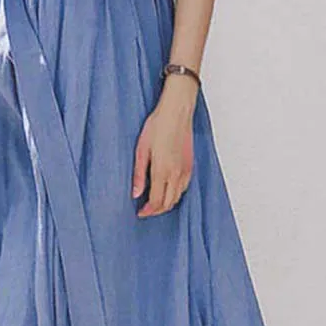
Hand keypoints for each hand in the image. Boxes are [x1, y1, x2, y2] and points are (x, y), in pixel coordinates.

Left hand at [132, 75, 197, 216]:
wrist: (176, 112)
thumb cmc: (157, 126)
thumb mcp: (141, 149)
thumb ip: (138, 174)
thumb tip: (135, 194)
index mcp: (162, 171)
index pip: (156, 201)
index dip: (148, 211)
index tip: (140, 212)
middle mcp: (176, 174)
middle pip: (168, 203)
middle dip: (156, 211)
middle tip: (145, 210)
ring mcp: (185, 170)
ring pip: (178, 197)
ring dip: (166, 204)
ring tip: (155, 202)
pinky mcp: (190, 165)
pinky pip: (184, 188)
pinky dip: (176, 194)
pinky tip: (168, 190)